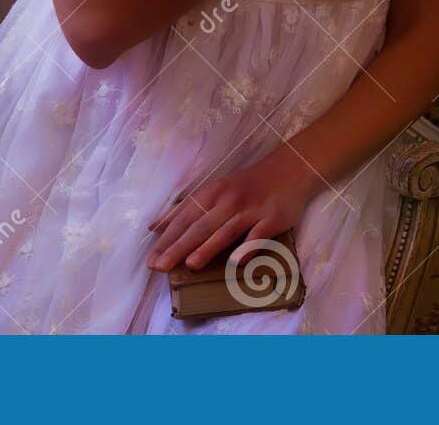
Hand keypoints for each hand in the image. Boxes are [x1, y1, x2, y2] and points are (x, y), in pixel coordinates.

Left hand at [144, 148, 321, 272]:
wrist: (288, 170)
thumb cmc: (244, 185)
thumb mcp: (212, 190)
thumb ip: (186, 208)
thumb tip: (154, 226)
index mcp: (211, 194)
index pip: (183, 219)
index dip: (166, 239)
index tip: (150, 259)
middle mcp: (227, 201)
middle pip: (199, 227)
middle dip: (178, 247)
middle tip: (159, 267)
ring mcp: (250, 210)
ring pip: (225, 231)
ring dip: (207, 248)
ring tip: (190, 264)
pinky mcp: (271, 219)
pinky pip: (258, 235)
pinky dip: (247, 248)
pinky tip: (236, 262)